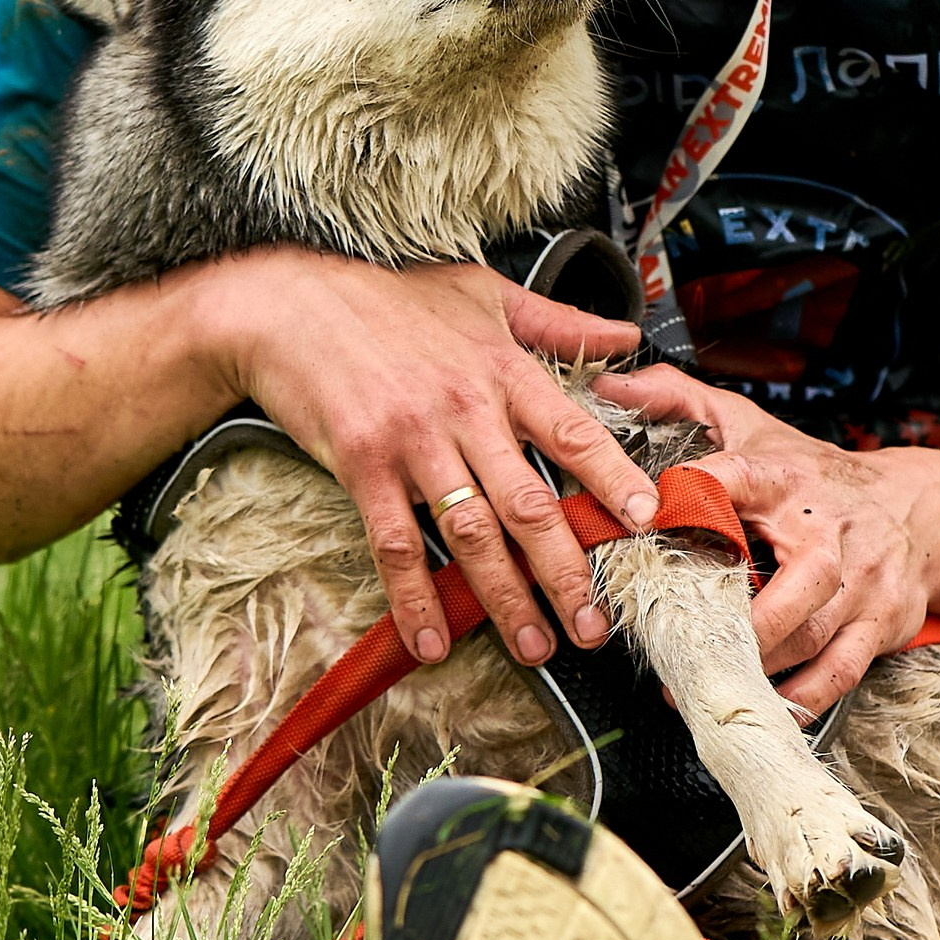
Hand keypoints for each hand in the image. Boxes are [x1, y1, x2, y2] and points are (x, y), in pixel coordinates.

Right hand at [198, 250, 654, 670]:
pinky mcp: (363, 466)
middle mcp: (465, 410)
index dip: (613, 477)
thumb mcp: (484, 293)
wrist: (292, 304)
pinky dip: (415, 596)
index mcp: (502, 371)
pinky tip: (434, 639)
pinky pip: (395, 543)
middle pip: (529, 504)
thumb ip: (560, 321)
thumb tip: (627, 336)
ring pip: (471, 534)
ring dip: (505, 599)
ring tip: (535, 646)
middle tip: (596, 624)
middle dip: (567, 573)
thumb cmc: (390, 299)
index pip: (572, 432)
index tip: (647, 519)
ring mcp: (413, 442)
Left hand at [594, 365, 929, 719]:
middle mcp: (828, 534)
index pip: (731, 480)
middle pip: (789, 588)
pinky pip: (837, 674)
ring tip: (696, 687)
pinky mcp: (879, 626)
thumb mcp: (749, 426)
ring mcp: (860, 585)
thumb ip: (676, 400)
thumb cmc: (814, 477)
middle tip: (675, 649)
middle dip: (733, 626)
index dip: (688, 500)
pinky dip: (798, 700)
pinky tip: (760, 710)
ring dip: (750, 669)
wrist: (918, 513)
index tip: (642, 524)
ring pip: (807, 638)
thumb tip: (609, 383)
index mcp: (785, 478)